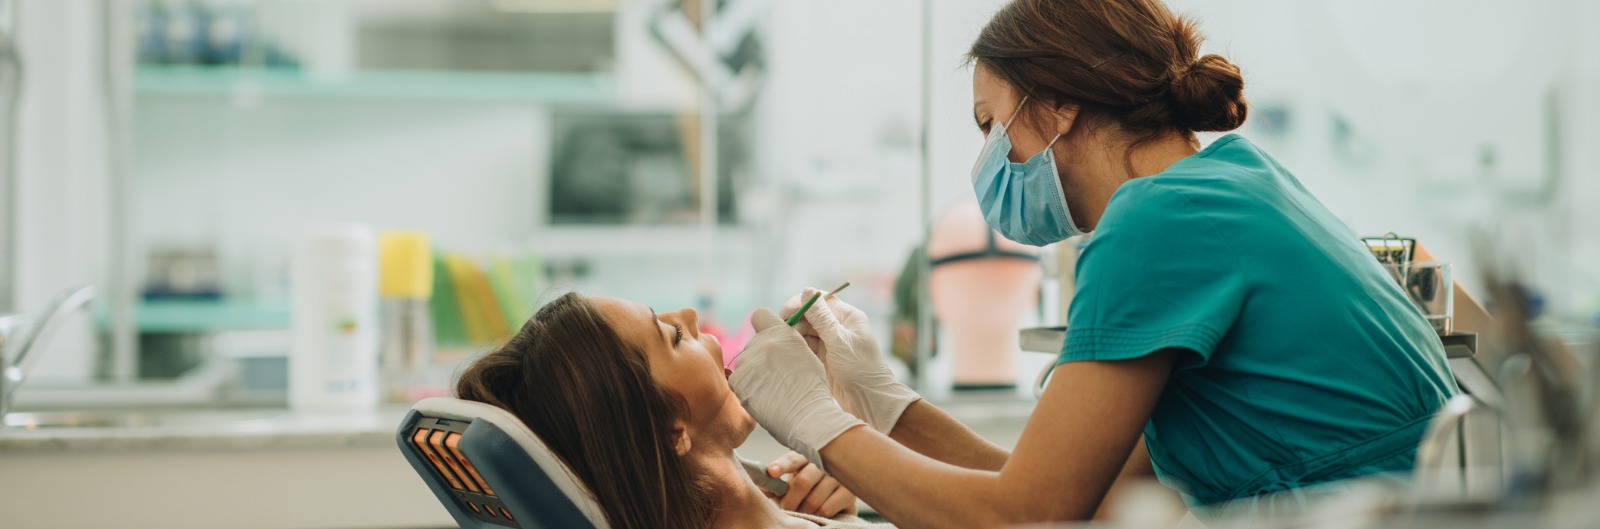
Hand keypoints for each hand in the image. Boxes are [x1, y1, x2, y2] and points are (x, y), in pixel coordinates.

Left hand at [729, 308, 864, 470]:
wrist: (806, 416)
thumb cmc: (812, 388)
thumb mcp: (806, 353)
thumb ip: (786, 341)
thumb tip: (774, 339)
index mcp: (781, 332)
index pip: (759, 315)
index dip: (763, 326)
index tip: (769, 340)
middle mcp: (761, 342)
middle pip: (752, 344)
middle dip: (760, 356)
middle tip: (776, 375)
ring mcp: (747, 362)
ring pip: (744, 363)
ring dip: (753, 373)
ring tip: (772, 390)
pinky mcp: (737, 381)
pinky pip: (737, 380)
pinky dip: (747, 388)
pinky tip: (763, 397)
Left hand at [764, 451, 858, 517]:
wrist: (838, 496)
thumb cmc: (809, 487)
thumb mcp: (791, 484)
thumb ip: (776, 487)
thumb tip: (761, 488)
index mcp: (806, 457)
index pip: (792, 459)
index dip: (781, 465)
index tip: (771, 472)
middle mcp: (824, 463)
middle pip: (803, 482)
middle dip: (790, 501)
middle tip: (784, 509)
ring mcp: (838, 476)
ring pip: (813, 499)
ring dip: (803, 510)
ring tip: (801, 511)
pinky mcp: (849, 492)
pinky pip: (826, 508)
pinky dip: (816, 515)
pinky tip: (816, 513)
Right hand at [782, 288, 920, 433]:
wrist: (870, 402)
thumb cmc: (861, 370)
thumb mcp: (840, 341)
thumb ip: (822, 318)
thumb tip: (807, 291)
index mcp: (847, 317)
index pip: (819, 300)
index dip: (800, 303)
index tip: (784, 313)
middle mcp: (838, 327)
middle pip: (809, 315)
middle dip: (794, 321)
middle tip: (780, 334)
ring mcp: (830, 343)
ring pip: (805, 332)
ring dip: (793, 336)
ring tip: (782, 345)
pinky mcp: (823, 359)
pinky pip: (805, 347)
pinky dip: (796, 348)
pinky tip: (787, 353)